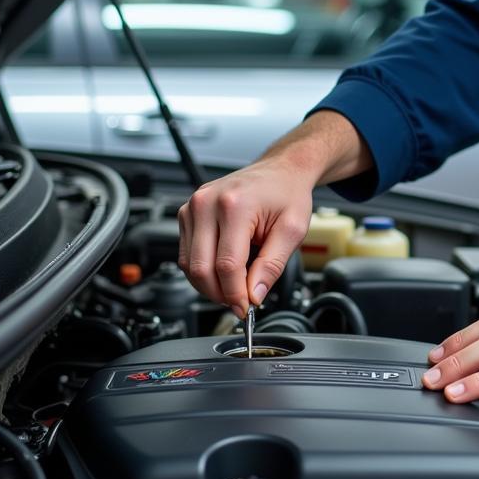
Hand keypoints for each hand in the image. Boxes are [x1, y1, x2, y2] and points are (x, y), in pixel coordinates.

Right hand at [178, 156, 314, 318]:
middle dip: (220, 294)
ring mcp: (193, 207)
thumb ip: (272, 265)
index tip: (247, 308)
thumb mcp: (292, 230)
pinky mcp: (187, 213)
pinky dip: (203, 269)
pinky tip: (224, 269)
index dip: (235, 294)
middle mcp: (207, 203)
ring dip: (210, 284)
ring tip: (235, 285)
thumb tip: (253, 294)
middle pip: (200, 268)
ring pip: (188, 265)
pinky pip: (186, 253)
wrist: (280, 170)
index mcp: (234, 205)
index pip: (226, 265)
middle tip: (240, 302)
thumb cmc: (287, 194)